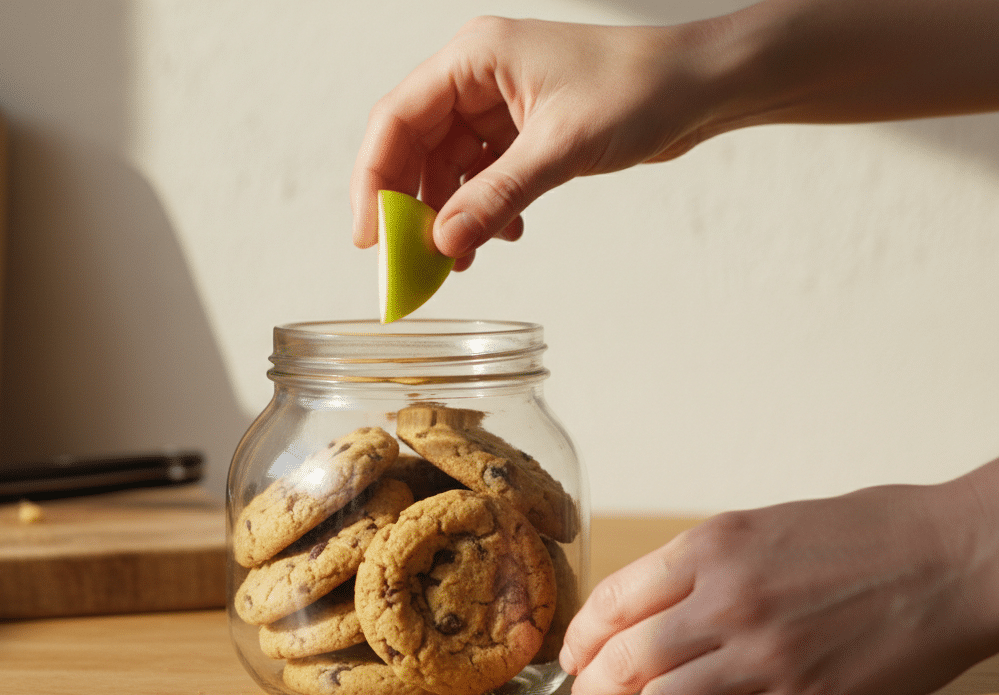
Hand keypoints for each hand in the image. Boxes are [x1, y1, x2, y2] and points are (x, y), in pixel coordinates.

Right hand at [350, 16, 718, 267]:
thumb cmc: (641, 89)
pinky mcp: (521, 129)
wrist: (702, 86)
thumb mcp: (560, 148)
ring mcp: (497, 103)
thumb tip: (442, 243)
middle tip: (408, 260)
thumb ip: (495, 197)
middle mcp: (476, 76)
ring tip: (459, 259)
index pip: (396, 118)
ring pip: (446, 166)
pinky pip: (480, 174)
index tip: (370, 237)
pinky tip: (503, 234)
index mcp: (473, 57)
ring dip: (449, 214)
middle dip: (410, 205)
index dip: (374, 180)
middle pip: (413, 145)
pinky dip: (482, 208)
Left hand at [559, 463, 998, 694]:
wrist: (954, 558)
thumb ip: (700, 568)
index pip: (613, 601)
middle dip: (590, 690)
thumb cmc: (866, 534)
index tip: (571, 657)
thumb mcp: (763, 528)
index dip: (581, 638)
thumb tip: (645, 610)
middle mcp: (727, 600)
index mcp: (712, 547)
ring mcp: (766, 655)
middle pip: (624, 660)